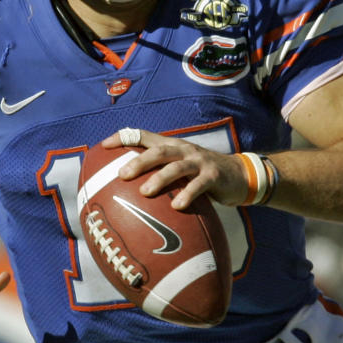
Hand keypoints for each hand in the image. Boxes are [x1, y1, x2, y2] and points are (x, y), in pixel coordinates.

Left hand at [104, 128, 250, 208]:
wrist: (240, 175)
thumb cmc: (202, 175)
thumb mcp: (181, 170)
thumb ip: (160, 175)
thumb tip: (126, 194)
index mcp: (172, 146)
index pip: (144, 136)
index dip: (123, 138)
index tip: (102, 146)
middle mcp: (184, 149)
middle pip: (158, 151)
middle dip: (138, 161)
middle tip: (121, 175)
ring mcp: (200, 161)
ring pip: (176, 166)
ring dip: (159, 178)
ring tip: (145, 193)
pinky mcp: (214, 175)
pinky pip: (199, 184)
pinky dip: (187, 194)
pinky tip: (177, 206)